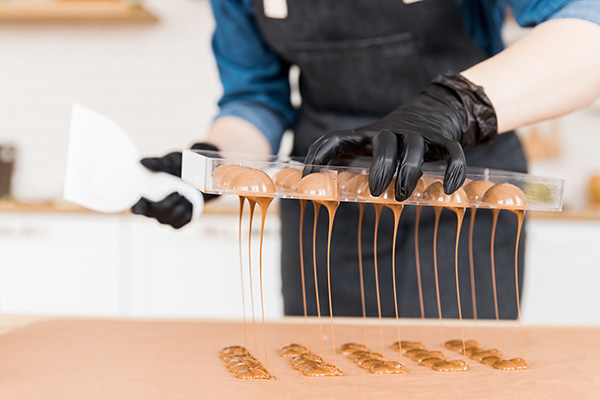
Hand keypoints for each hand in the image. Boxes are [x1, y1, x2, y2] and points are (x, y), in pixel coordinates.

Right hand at [131, 143, 218, 228]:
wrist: (199, 174)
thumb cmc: (179, 167)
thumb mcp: (171, 161)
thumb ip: (159, 162)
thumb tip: (142, 162)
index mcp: (145, 196)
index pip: (137, 208)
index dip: (139, 208)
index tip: (147, 201)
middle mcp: (152, 210)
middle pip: (154, 215)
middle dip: (167, 204)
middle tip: (177, 192)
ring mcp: (165, 218)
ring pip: (170, 219)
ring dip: (180, 206)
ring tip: (185, 194)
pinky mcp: (178, 222)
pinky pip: (183, 221)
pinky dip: (189, 210)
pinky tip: (189, 201)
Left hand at [304, 73, 497, 200]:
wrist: (433, 110)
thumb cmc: (388, 136)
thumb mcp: (361, 141)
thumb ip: (337, 156)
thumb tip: (307, 181)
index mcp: (367, 134)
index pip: (338, 138)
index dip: (321, 155)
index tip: (309, 177)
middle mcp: (392, 131)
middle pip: (385, 144)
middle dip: (381, 169)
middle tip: (376, 192)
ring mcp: (419, 134)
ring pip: (416, 149)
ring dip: (409, 173)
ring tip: (402, 196)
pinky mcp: (443, 139)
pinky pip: (452, 151)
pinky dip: (454, 169)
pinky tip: (449, 189)